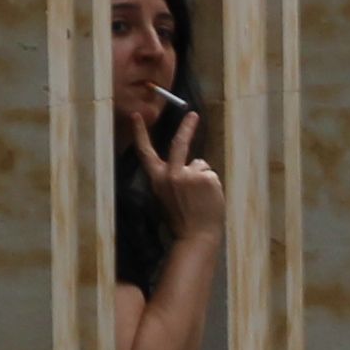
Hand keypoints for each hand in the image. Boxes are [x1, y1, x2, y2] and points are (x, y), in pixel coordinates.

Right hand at [135, 99, 223, 250]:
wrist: (196, 235)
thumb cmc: (183, 218)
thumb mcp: (169, 195)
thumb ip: (175, 177)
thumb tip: (191, 164)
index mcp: (157, 179)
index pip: (145, 152)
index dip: (140, 133)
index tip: (137, 115)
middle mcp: (171, 174)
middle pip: (179, 143)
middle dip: (187, 127)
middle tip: (193, 113)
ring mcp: (188, 174)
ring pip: (200, 165)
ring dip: (203, 178)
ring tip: (200, 198)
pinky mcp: (204, 177)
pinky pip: (211, 174)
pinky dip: (213, 184)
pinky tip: (208, 199)